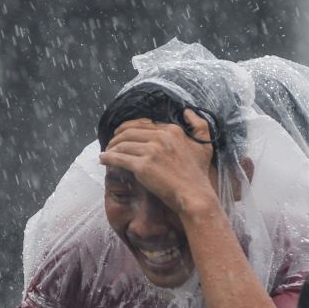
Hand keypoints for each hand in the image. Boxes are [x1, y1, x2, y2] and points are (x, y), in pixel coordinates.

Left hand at [97, 110, 219, 215]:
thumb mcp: (204, 146)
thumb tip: (187, 111)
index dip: (130, 128)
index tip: (124, 134)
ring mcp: (151, 151)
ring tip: (107, 152)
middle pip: (130, 132)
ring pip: (122, 144)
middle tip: (111, 143)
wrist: (194, 196)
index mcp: (172, 130)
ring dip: (111, 147)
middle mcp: (160, 137)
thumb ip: (199, 125)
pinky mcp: (142, 166)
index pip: (144, 124)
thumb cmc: (198, 174)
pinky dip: (108, 158)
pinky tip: (103, 160)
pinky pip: (119, 158)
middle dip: (117, 136)